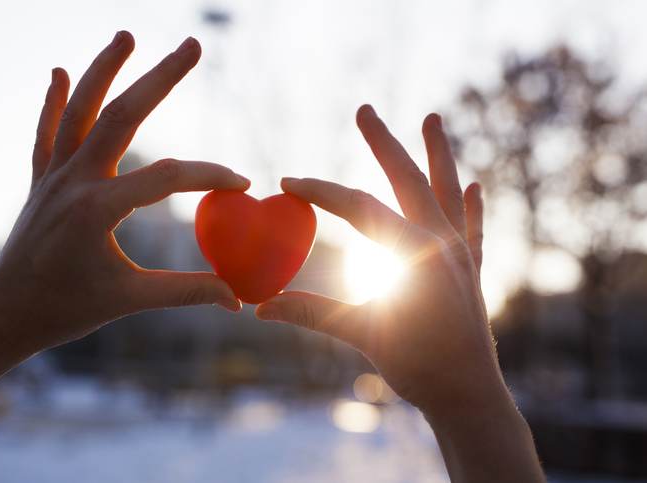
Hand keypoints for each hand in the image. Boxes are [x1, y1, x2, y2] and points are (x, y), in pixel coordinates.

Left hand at [0, 32, 246, 353]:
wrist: (6, 314)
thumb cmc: (68, 310)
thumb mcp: (131, 299)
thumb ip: (187, 292)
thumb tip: (237, 299)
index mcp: (98, 210)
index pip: (165, 178)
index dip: (208, 175)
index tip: (241, 183)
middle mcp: (73, 181)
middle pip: (121, 116)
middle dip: (160, 78)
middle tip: (193, 45)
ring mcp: (53, 177)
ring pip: (79, 110)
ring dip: (103, 69)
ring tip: (127, 35)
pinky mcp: (42, 181)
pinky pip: (47, 132)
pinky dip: (53, 101)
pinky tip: (59, 71)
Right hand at [256, 105, 500, 416]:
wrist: (470, 397)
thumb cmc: (419, 368)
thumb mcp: (363, 334)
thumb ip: (313, 313)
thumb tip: (261, 308)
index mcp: (414, 252)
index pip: (359, 208)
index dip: (320, 192)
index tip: (288, 182)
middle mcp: (442, 242)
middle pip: (407, 180)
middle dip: (383, 143)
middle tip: (364, 110)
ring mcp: (461, 254)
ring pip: (446, 191)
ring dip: (438, 154)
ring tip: (433, 119)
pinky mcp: (471, 270)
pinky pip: (472, 228)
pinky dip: (471, 206)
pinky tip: (474, 185)